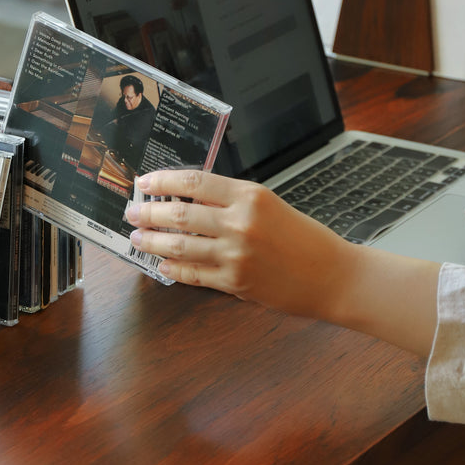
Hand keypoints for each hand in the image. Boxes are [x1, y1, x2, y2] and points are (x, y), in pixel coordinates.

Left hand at [125, 168, 440, 354]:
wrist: (333, 275)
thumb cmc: (304, 239)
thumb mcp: (270, 205)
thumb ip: (232, 202)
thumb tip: (187, 200)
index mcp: (251, 196)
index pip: (195, 183)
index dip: (163, 181)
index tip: (143, 182)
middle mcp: (241, 223)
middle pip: (180, 214)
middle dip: (149, 213)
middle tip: (131, 212)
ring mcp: (237, 255)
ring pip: (181, 246)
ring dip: (153, 242)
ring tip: (137, 239)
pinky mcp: (236, 283)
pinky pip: (195, 275)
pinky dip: (174, 269)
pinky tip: (162, 264)